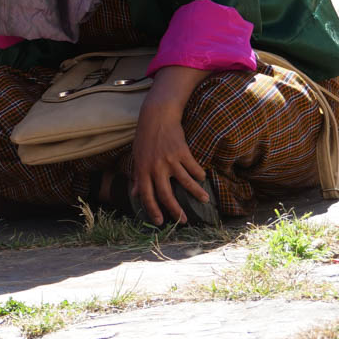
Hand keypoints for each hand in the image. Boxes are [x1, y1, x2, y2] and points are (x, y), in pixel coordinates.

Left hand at [130, 66, 210, 223]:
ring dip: (196, 193)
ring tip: (204, 200)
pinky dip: (199, 175)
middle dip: (175, 210)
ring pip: (185, 183)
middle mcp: (155, 167)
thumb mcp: (137, 157)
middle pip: (166, 194)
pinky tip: (202, 177)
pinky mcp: (182, 152)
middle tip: (184, 221)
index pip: (146, 195)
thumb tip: (135, 194)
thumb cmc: (145, 137)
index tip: (160, 222)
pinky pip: (194, 168)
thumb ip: (136, 176)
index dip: (152, 210)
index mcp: (142, 169)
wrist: (156, 116)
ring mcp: (169, 160)